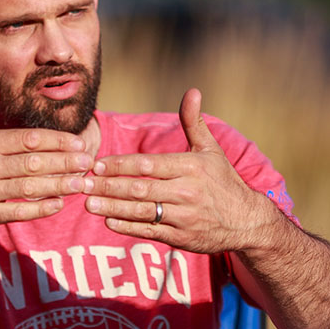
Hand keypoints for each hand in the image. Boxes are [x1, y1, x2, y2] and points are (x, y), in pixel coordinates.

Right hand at [0, 73, 93, 232]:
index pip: (28, 139)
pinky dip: (40, 209)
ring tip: (82, 183)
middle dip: (65, 162)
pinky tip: (59, 204)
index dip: (57, 141)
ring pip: (29, 187)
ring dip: (59, 185)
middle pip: (33, 162)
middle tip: (89, 161)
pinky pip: (17, 212)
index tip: (79, 143)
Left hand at [83, 88, 269, 252]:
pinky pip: (149, 231)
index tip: (97, 164)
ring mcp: (183, 217)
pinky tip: (108, 220)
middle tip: (83, 183)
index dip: (120, 165)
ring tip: (88, 203)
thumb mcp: (211, 150)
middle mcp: (187, 192)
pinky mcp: (181, 238)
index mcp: (191, 168)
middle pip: (140, 189)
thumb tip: (192, 91)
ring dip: (112, 207)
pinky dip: (127, 227)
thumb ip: (194, 122)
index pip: (149, 165)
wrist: (247, 222)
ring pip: (141, 212)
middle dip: (109, 186)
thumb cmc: (223, 181)